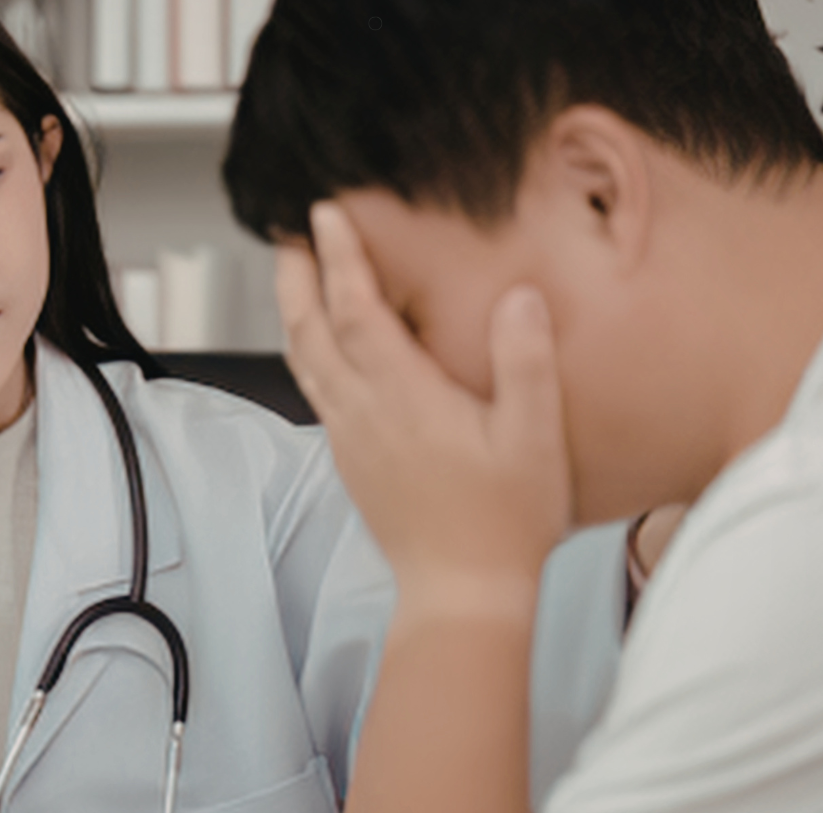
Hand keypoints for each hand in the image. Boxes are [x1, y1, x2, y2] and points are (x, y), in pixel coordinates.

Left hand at [276, 202, 571, 617]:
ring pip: (305, 361)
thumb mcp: (534, 437)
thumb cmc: (506, 520)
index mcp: (403, 397)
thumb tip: (518, 296)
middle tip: (288, 231)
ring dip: (295, 311)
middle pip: (309, 330)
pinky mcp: (351, 459)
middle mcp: (363, 413)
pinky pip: (317, 390)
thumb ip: (525, 362)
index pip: (356, 309)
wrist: (461, 590)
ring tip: (296, 273)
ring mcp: (350, 437)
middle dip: (296, 275)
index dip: (339, 256)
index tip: (326, 212)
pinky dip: (309, 350)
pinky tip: (323, 344)